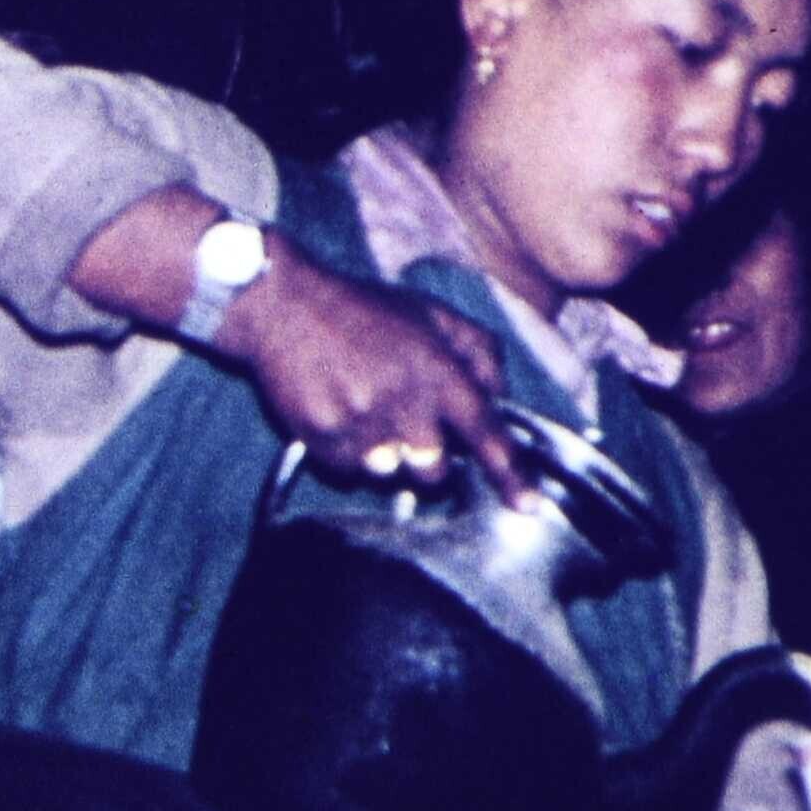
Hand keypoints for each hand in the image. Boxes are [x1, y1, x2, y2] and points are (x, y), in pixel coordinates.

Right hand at [224, 264, 507, 485]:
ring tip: (364, 409)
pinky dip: (346, 451)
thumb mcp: (430, 313)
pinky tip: (336, 411)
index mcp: (438, 372)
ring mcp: (361, 427)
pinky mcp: (322, 441)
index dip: (511, 475)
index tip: (528, 506)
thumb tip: (499, 397)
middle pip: (435, 474)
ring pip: (388, 476)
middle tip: (407, 425)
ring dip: (383, 454)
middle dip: (428, 460)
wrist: (282, 305)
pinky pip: (347, 471)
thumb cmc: (361, 309)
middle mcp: (404, 405)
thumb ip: (479, 351)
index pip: (487, 435)